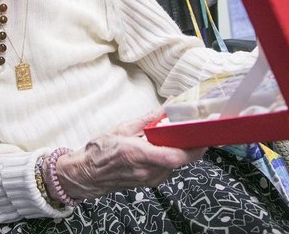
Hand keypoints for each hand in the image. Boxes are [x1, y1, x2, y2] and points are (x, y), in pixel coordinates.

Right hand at [54, 109, 204, 199]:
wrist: (86, 174)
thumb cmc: (100, 151)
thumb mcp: (123, 128)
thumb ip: (148, 119)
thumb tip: (167, 107)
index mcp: (138, 155)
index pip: (173, 156)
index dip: (192, 147)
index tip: (203, 134)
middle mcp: (147, 171)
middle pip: (180, 160)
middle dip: (192, 144)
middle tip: (198, 128)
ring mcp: (150, 179)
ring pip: (177, 164)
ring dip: (183, 149)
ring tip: (183, 133)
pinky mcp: (151, 182)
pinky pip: (170, 168)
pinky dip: (173, 155)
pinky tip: (169, 144)